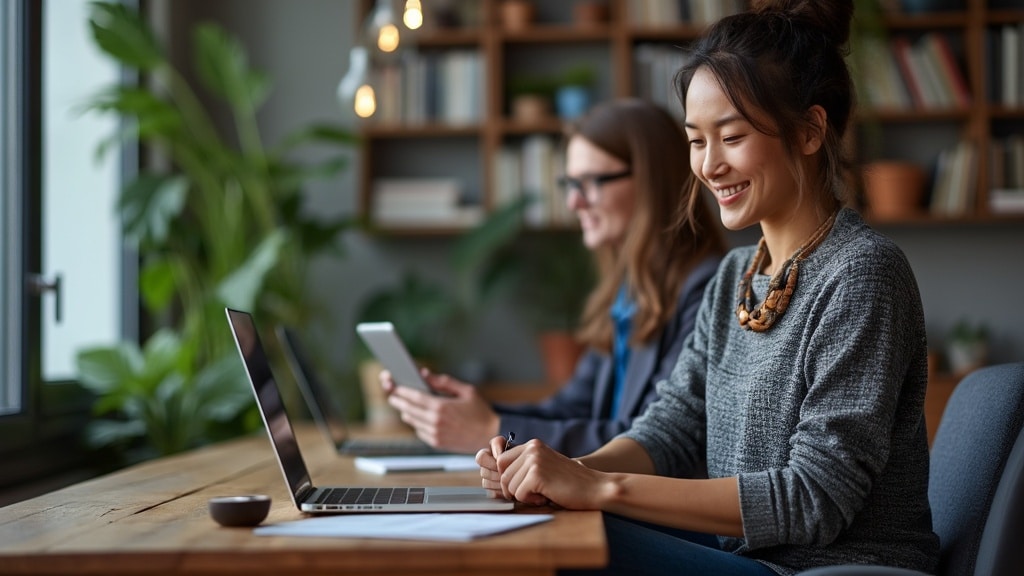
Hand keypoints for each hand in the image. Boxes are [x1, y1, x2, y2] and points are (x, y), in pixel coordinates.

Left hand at [384, 369, 499, 452]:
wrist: (490, 435)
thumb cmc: (480, 412)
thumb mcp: (466, 391)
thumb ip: (444, 382)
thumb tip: (425, 374)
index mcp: (441, 407)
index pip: (414, 397)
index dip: (402, 391)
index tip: (395, 386)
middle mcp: (435, 422)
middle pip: (408, 409)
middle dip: (398, 401)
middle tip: (393, 396)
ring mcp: (435, 434)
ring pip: (412, 421)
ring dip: (406, 412)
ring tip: (405, 405)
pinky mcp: (437, 443)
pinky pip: (419, 432)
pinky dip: (416, 424)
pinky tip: (419, 418)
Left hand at [481, 436, 606, 509]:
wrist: (595, 487)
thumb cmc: (570, 482)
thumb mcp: (545, 466)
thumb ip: (525, 466)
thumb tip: (496, 478)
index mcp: (533, 445)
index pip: (501, 461)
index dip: (508, 478)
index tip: (523, 487)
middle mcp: (532, 448)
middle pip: (502, 474)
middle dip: (513, 489)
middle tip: (535, 492)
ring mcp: (534, 460)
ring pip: (508, 485)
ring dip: (523, 495)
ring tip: (543, 492)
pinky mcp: (537, 474)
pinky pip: (518, 494)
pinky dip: (531, 500)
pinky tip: (547, 495)